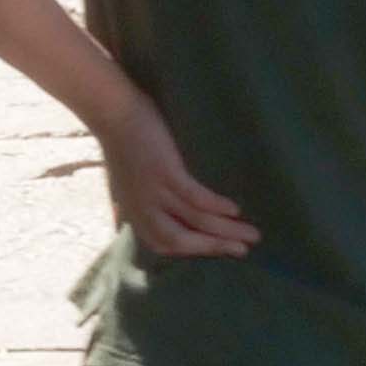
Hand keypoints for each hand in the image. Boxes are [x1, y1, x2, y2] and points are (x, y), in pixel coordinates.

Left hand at [97, 93, 258, 262]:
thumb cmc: (121, 145)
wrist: (112, 114)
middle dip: (216, 247)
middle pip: (183, 241)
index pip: (166, 245)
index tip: (219, 251)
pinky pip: (195, 196)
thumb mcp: (123, 184)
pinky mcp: (165, 172)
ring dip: (226, 230)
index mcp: (136, 215)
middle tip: (245, 251)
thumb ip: (133, 204)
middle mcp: (144, 210)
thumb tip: (135, 218)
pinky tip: (234, 209)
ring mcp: (155, 192)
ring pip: (196, 220)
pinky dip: (216, 206)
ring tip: (252, 233)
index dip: (194, 251)